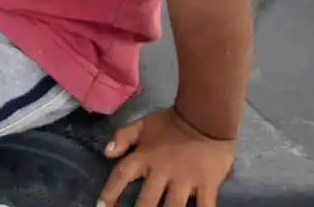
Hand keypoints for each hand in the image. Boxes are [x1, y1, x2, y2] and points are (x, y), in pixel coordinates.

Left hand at [99, 108, 234, 206]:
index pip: (122, 174)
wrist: (205, 115)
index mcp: (145, 156)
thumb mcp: (143, 124)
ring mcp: (186, 180)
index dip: (110, 192)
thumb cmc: (171, 122)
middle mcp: (163, 171)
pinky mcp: (207, 186)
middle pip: (147, 201)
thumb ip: (124, 136)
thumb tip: (107, 153)